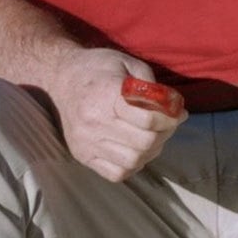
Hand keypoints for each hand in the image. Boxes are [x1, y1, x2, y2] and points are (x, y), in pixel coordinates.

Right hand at [47, 47, 184, 182]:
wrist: (60, 77)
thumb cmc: (98, 68)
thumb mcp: (128, 63)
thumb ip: (152, 86)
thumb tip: (175, 109)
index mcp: (107, 97)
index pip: (149, 120)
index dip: (170, 118)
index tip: (177, 112)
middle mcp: (94, 123)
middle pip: (144, 143)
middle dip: (165, 134)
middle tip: (168, 124)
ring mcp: (86, 143)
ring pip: (133, 161)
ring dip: (151, 151)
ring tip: (153, 137)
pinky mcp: (82, 155)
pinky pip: (116, 173)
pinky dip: (133, 165)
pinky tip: (135, 149)